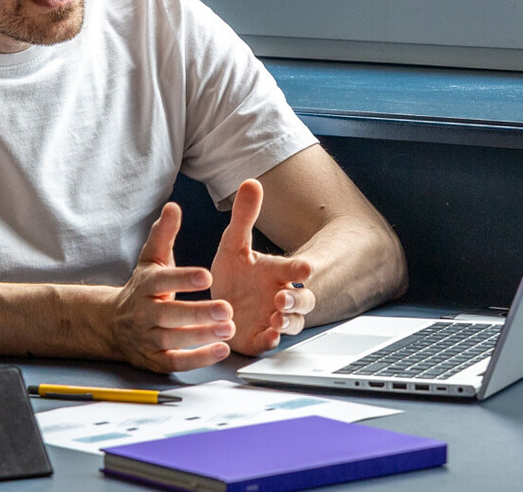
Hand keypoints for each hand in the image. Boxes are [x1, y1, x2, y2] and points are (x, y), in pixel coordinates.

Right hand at [107, 203, 234, 372]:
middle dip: (199, 313)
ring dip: (202, 335)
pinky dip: (197, 358)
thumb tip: (173, 207)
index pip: (163, 281)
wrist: (112, 325)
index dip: (184, 279)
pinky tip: (220, 350)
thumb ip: (163, 234)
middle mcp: (143, 312)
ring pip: (173, 338)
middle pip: (169, 314)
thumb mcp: (150, 260)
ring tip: (230, 329)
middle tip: (227, 308)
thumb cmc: (141, 289)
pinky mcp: (155, 359)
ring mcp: (148, 338)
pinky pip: (176, 361)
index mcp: (144, 285)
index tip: (208, 275)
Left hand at [210, 179, 314, 355]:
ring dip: (288, 322)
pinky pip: (270, 341)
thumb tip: (251, 181)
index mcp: (277, 273)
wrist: (217, 304)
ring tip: (277, 319)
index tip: (305, 269)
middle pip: (302, 301)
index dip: (300, 270)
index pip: (294, 270)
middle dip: (297, 300)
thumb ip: (244, 217)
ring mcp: (272, 318)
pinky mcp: (260, 337)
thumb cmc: (234, 274)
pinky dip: (270, 340)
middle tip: (283, 299)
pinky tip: (267, 336)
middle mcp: (280, 296)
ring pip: (291, 323)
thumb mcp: (233, 244)